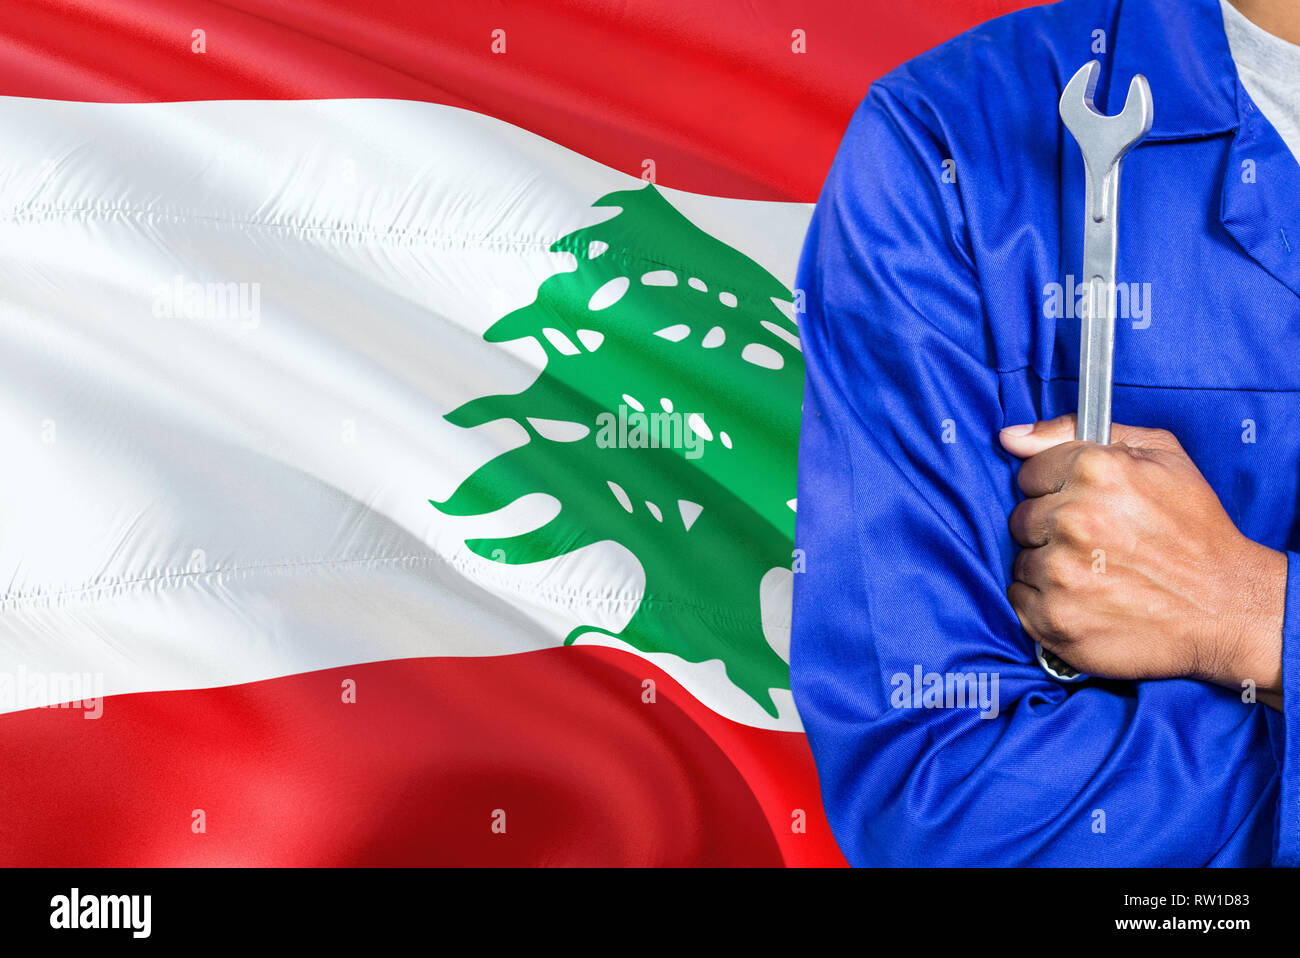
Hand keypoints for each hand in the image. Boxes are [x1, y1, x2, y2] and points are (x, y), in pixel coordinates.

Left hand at [999, 415, 1285, 707]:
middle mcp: (1074, 519)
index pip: (1030, 473)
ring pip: (1021, 559)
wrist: (1226, 608)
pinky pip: (1018, 598)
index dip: (1057, 488)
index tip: (1085, 505)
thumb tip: (1011, 436)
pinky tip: (1084, 598)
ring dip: (1049, 565)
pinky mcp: (1054, 618)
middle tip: (1096, 543)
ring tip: (1096, 572)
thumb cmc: (1195, 529)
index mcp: (1096, 470)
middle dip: (1052, 527)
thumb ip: (1076, 431)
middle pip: (1022, 518)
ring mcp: (1060, 573)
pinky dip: (1044, 600)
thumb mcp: (1158, 453)